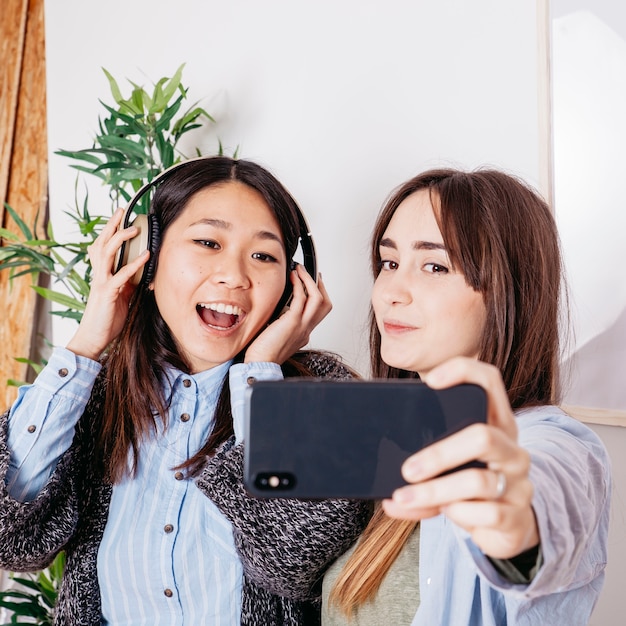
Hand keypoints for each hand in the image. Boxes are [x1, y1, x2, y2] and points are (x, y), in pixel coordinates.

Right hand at [66, 208, 149, 359]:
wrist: (93, 338)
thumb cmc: (107, 318)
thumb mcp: (122, 296)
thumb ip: (128, 282)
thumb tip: (142, 271)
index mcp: (101, 274)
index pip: (103, 246)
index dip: (110, 230)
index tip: (120, 216)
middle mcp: (98, 275)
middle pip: (101, 243)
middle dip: (112, 226)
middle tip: (122, 210)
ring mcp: (101, 283)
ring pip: (107, 254)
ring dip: (120, 239)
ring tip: (135, 228)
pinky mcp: (107, 294)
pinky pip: (120, 275)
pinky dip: (133, 264)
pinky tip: (145, 256)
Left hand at [243, 264, 331, 363]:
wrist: (261, 365)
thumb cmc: (262, 354)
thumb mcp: (275, 334)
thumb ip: (281, 322)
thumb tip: (277, 308)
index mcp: (303, 334)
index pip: (317, 312)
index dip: (317, 295)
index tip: (309, 283)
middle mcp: (306, 330)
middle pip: (325, 305)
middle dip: (320, 286)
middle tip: (309, 273)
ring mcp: (302, 326)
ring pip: (318, 299)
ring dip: (310, 281)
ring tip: (300, 270)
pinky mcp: (293, 323)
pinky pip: (301, 299)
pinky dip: (299, 285)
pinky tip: (293, 278)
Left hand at [382, 357, 538, 559]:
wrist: (505, 526)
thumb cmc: (467, 485)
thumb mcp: (449, 464)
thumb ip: (422, 457)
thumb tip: (381, 466)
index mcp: (495, 423)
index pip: (489, 381)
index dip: (463, 372)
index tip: (430, 381)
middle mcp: (512, 448)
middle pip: (482, 436)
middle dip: (439, 454)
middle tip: (407, 469)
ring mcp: (519, 483)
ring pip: (477, 481)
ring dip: (435, 491)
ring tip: (405, 497)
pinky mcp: (517, 517)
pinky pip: (485, 514)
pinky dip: (457, 515)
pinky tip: (446, 513)